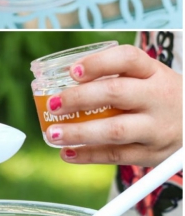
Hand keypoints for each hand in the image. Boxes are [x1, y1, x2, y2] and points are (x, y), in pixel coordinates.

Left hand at [45, 45, 182, 165]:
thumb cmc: (161, 98)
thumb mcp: (151, 78)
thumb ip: (117, 77)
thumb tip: (66, 79)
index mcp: (154, 73)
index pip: (127, 59)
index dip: (98, 63)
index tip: (72, 71)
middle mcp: (157, 97)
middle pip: (116, 94)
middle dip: (79, 98)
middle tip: (53, 104)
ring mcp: (155, 127)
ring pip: (114, 130)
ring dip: (79, 132)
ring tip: (53, 133)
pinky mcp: (151, 153)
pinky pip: (116, 155)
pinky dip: (88, 156)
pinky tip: (68, 153)